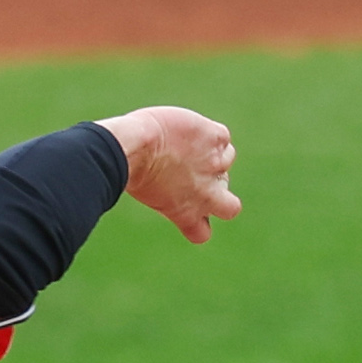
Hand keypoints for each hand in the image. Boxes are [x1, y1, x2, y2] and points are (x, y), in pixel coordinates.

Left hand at [96, 106, 241, 244]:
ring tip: (186, 142)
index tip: (186, 206)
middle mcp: (206, 194)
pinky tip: (189, 129)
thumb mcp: (147, 192)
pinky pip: (222, 136)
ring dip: (211, 152)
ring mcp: (215, 166)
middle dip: (220, 192)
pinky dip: (209, 132)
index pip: (203, 233)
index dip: (198, 220)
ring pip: (228, 160)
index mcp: (186, 214)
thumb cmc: (129, 169)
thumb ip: (166, 194)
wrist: (135, 147)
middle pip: (232, 208)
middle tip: (196, 174)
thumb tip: (165, 181)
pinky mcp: (216, 139)